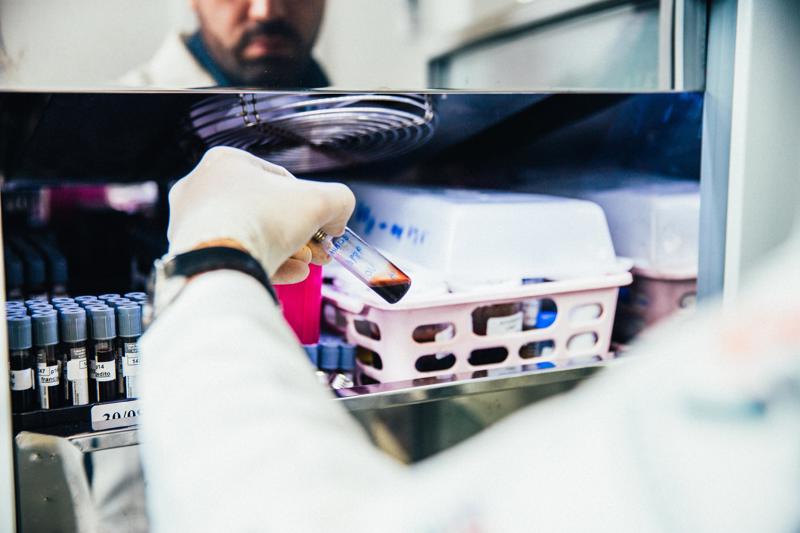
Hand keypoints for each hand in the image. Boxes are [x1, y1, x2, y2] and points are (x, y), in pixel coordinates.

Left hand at [167, 147, 354, 283]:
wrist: (219, 262)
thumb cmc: (263, 220)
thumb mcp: (321, 200)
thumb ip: (339, 201)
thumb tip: (337, 221)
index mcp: (226, 162)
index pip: (278, 180)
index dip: (308, 203)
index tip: (324, 225)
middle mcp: (202, 188)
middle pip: (265, 211)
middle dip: (297, 233)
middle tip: (318, 252)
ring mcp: (190, 223)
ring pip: (250, 235)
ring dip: (285, 250)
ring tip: (306, 265)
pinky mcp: (190, 254)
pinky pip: (234, 256)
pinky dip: (264, 264)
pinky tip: (291, 275)